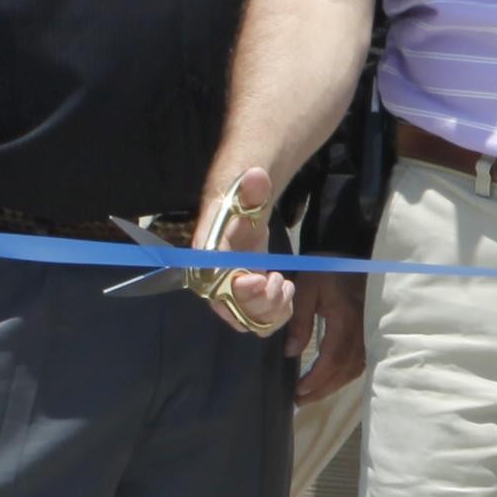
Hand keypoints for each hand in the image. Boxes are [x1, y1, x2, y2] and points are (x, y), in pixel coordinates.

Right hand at [197, 166, 295, 337]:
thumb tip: (255, 175)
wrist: (243, 208)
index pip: (215, 280)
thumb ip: (252, 188)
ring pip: (246, 319)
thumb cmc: (239, 200)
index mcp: (210, 254)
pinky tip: (287, 292)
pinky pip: (259, 320)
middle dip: (258, 302)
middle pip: (231, 307)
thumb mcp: (247, 191)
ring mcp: (231, 289)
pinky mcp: (247, 296)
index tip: (259, 278)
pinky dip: (277, 313)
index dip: (237, 289)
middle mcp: (214, 277)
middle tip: (277, 279)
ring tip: (284, 285)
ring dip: (270, 310)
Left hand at [286, 272, 365, 401]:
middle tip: (300, 401)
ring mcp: (368, 334)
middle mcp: (362, 331)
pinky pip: (360, 362)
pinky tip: (330, 380)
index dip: (316, 378)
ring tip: (311, 395)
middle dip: (322, 389)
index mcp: (346, 320)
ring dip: (332, 385)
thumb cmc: (326, 270)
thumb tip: (292, 352)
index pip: (333, 358)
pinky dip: (343, 376)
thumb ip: (298, 319)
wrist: (353, 258)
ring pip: (354, 369)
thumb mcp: (306, 288)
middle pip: (345, 370)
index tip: (298, 390)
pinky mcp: (369, 334)